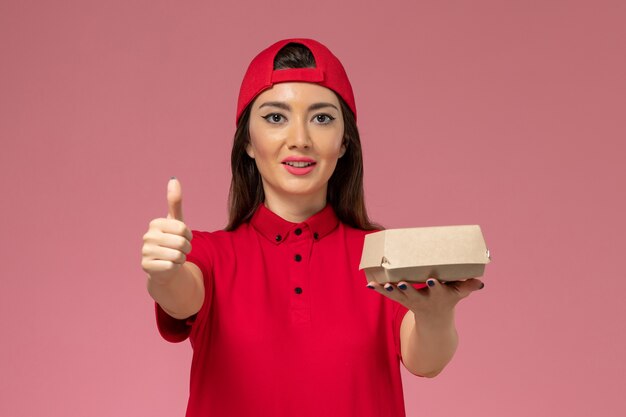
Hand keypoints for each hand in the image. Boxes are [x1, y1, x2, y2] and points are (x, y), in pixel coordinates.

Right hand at [141, 177, 192, 283]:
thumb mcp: (176, 222)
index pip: (182, 229)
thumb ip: (175, 202)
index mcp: (155, 223)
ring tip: (174, 257)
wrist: (164, 267)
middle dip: (186, 248)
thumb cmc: (171, 241)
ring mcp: (145, 252)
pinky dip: (175, 267)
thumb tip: (173, 179)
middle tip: (179, 250)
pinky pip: (172, 266)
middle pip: (181, 242)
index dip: (188, 235)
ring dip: (181, 258)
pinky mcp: (146, 267)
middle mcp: (147, 236)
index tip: (183, 237)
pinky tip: (168, 266)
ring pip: (177, 255)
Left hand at [366, 278, 483, 317]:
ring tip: (383, 284)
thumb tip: (480, 281)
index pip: (438, 291)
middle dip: (408, 289)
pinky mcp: (400, 299)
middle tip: (401, 282)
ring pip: (399, 296)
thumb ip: (468, 286)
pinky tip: (369, 284)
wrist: (435, 320)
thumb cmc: (448, 299)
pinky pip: (388, 295)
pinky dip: (379, 289)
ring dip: (390, 290)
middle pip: (415, 295)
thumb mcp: (459, 294)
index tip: (431, 280)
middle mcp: (423, 300)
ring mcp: (410, 300)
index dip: (435, 287)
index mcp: (439, 296)